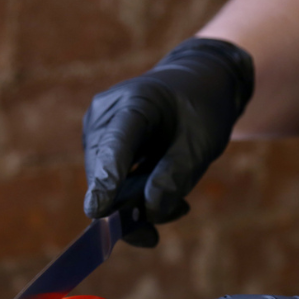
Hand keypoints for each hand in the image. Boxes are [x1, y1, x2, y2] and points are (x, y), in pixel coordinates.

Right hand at [82, 38, 253, 246]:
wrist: (192, 86)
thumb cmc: (200, 110)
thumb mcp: (202, 143)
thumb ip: (176, 177)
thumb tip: (148, 212)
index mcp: (137, 100)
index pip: (116, 144)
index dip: (108, 178)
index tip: (97, 211)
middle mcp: (105, 114)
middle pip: (105, 170)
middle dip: (131, 203)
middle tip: (178, 211)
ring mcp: (96, 131)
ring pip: (104, 183)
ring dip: (137, 202)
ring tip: (178, 202)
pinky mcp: (96, 148)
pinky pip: (108, 182)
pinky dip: (133, 196)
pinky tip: (161, 191)